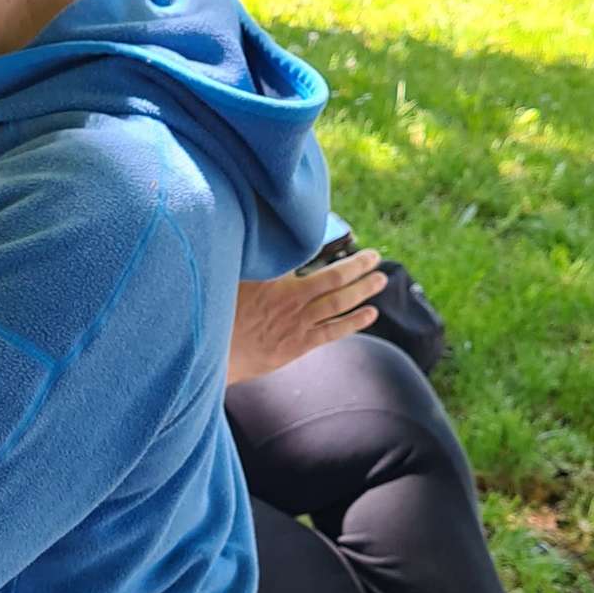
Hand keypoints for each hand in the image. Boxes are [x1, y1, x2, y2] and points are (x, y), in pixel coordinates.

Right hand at [228, 252, 385, 386]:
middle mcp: (291, 300)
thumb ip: (253, 262)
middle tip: (375, 257)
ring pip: (339, 303)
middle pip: (334, 278)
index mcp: (275, 280)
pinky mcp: (299, 345)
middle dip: (357, 266)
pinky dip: (353, 321)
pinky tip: (370, 313)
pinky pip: (333, 331)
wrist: (213, 355)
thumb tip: (268, 241)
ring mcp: (298, 323)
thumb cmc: (218, 316)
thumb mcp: (232, 279)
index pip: (306, 256)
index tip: (342, 238)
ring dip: (362, 290)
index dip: (326, 247)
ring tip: (380, 279)